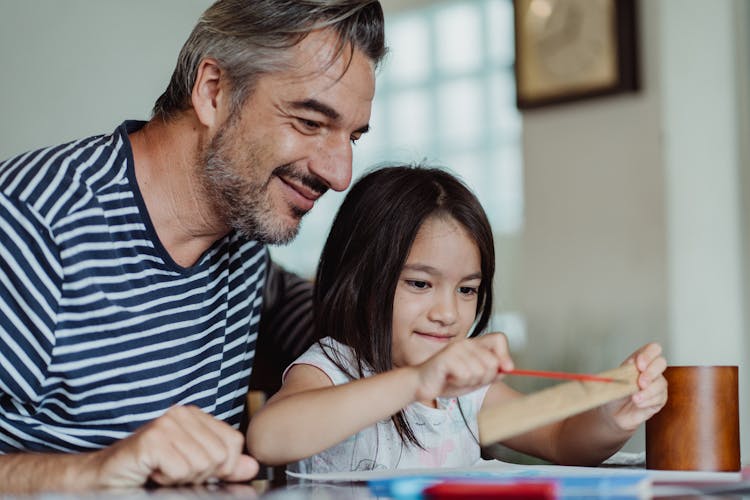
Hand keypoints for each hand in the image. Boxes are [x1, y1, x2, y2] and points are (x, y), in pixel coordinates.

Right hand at [90, 405, 258, 486]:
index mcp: (195, 415)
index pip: (233, 442)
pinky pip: (181, 470)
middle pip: (219, 456)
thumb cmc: (146, 471)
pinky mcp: (152, 439)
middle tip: (173, 470)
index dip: (220, 466)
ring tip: (161, 470)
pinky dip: (167, 479)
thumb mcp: (193, 467)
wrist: (103, 479)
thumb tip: (251, 466)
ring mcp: (166, 424)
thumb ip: (224, 466)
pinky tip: (151, 471)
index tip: (194, 469)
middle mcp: (181, 413)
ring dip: (180, 477)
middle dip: (199, 474)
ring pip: (201, 464)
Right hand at [414, 332, 513, 401]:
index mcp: (475, 345)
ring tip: (456, 378)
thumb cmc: (448, 381)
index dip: (505, 355)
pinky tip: (449, 378)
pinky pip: (466, 375)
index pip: (499, 339)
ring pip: (480, 371)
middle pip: (493, 362)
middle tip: (467, 378)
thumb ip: (492, 373)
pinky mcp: (447, 357)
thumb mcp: (475, 379)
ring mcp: (456, 349)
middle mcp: (467, 343)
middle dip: (484, 378)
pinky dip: (459, 382)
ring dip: (470, 382)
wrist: (422, 384)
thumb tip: (509, 368)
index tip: (505, 369)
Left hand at [605, 343, 667, 431]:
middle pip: (661, 362)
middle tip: (640, 382)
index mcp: (640, 360)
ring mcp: (657, 385)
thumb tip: (630, 365)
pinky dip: (648, 401)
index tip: (638, 365)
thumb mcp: (615, 377)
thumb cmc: (614, 391)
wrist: (612, 411)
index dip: (648, 354)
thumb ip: (624, 370)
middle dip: (651, 372)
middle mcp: (650, 370)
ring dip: (648, 391)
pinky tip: (638, 403)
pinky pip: (660, 398)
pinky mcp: (659, 399)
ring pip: (661, 383)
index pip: (653, 349)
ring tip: (635, 397)